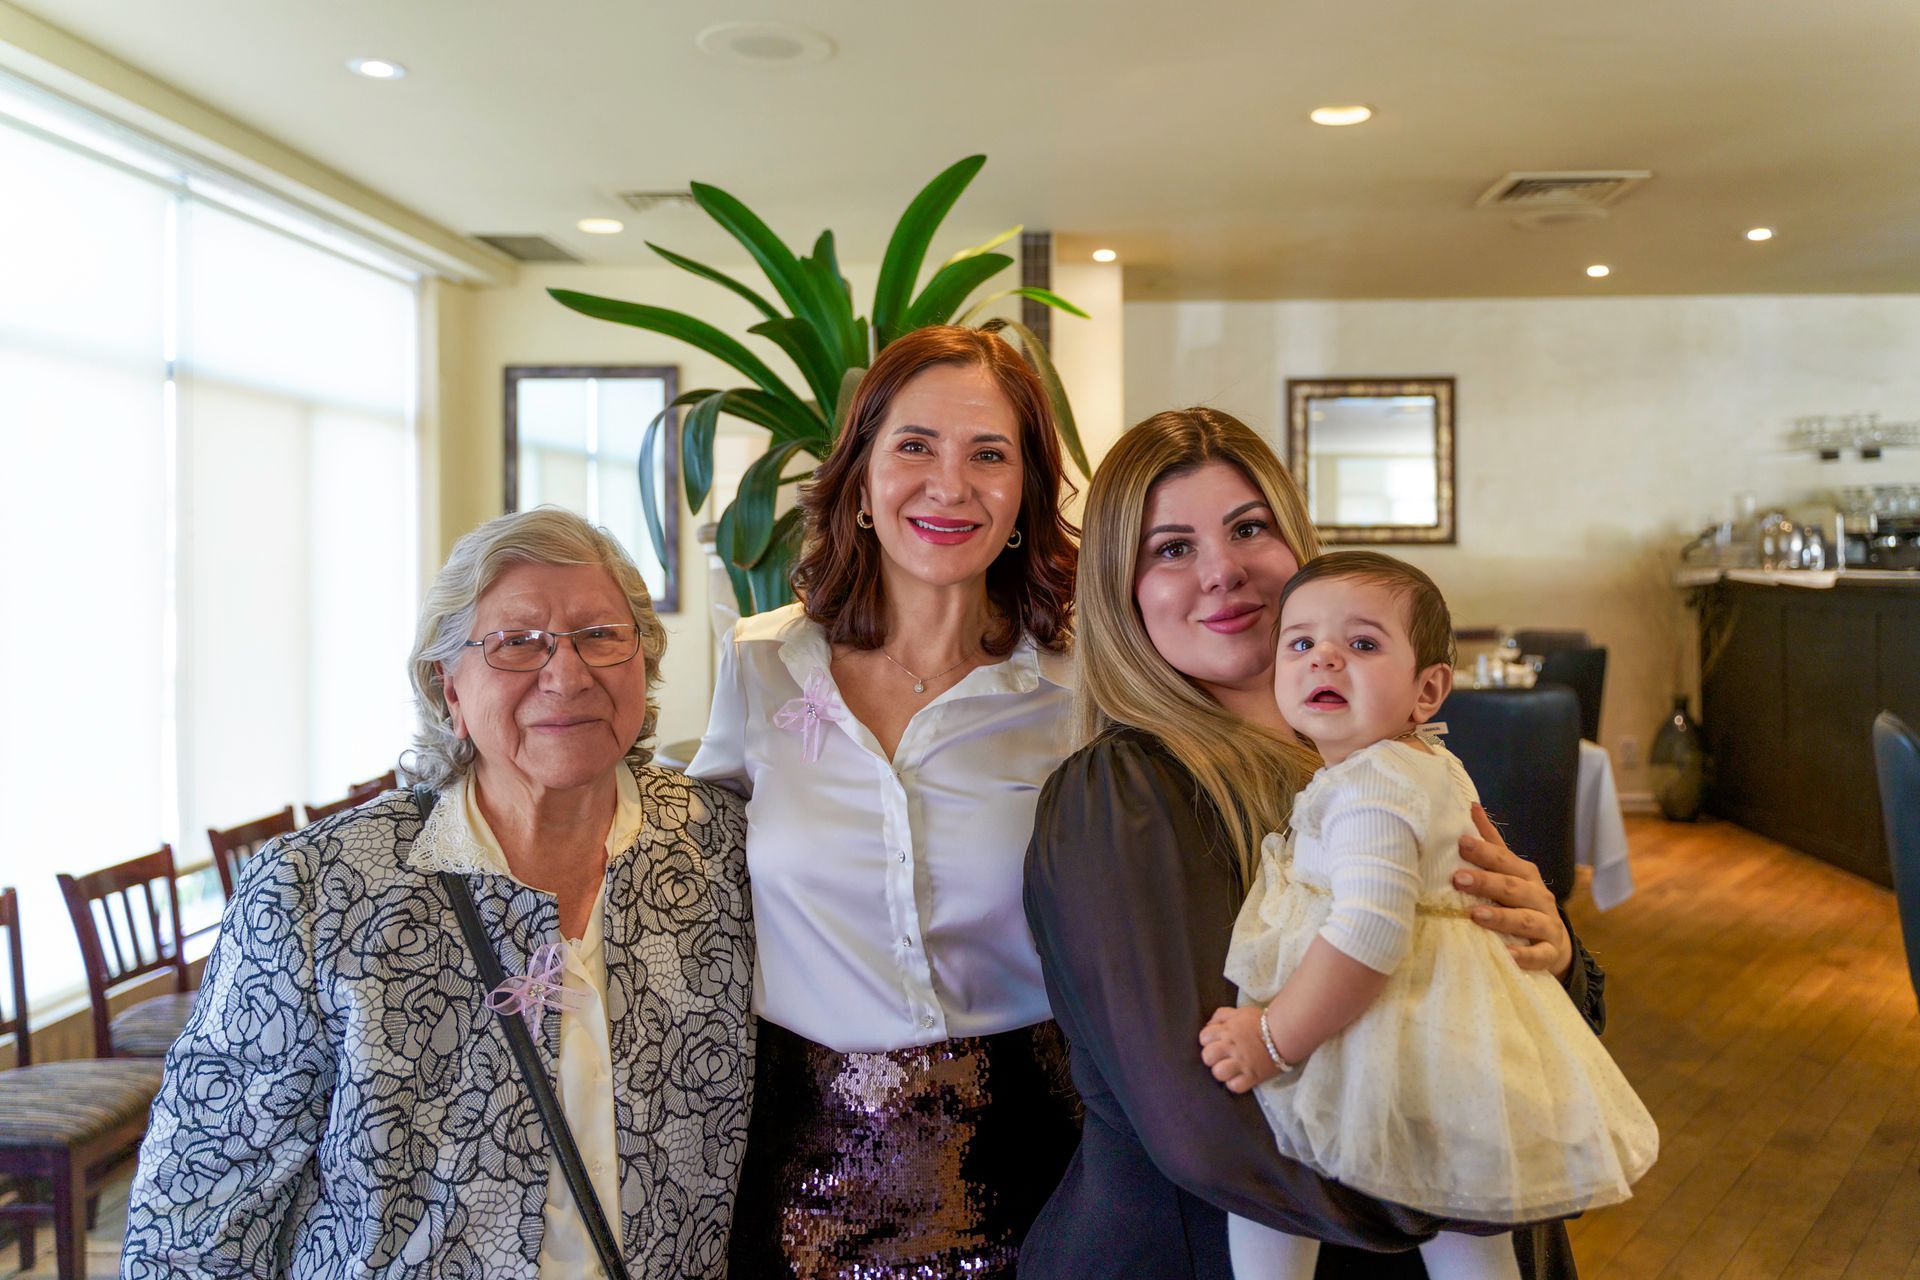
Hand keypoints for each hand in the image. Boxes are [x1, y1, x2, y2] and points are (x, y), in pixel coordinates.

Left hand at [1198, 1006, 1278, 1092]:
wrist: (1285, 1033)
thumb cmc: (1261, 1022)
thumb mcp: (1239, 1012)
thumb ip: (1221, 1016)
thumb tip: (1208, 1026)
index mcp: (1227, 1030)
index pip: (1203, 1037)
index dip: (1207, 1041)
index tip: (1215, 1042)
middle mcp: (1232, 1046)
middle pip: (1207, 1056)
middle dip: (1211, 1058)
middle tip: (1220, 1057)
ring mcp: (1242, 1062)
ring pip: (1218, 1073)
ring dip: (1222, 1072)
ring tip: (1229, 1069)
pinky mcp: (1253, 1076)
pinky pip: (1235, 1086)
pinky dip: (1235, 1084)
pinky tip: (1239, 1078)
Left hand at [1455, 803, 1573, 978]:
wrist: (1555, 944)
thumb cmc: (1522, 901)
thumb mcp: (1510, 872)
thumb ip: (1492, 843)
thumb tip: (1471, 806)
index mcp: (1525, 875)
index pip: (1504, 860)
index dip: (1484, 851)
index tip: (1460, 843)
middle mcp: (1538, 896)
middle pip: (1512, 887)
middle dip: (1486, 882)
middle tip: (1458, 879)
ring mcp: (1547, 924)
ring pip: (1526, 919)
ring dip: (1501, 916)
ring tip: (1475, 915)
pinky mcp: (1550, 952)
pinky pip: (1538, 954)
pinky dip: (1523, 954)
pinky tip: (1504, 953)